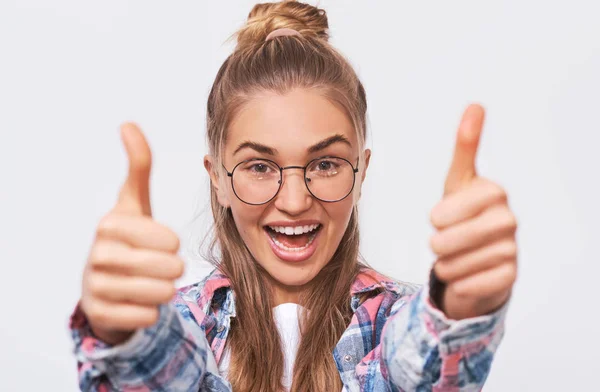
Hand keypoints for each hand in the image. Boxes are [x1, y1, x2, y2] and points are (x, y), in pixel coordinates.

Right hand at [80, 123, 183, 344]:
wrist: (104, 283)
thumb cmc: (129, 238)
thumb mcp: (135, 203)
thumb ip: (138, 166)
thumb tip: (127, 124)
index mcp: (110, 223)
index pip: (170, 241)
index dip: (172, 245)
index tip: (158, 243)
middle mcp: (98, 254)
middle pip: (171, 268)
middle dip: (173, 270)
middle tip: (158, 267)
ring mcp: (95, 286)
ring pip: (163, 294)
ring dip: (164, 291)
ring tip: (149, 283)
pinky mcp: (99, 314)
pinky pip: (148, 317)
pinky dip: (151, 312)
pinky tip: (137, 302)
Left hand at [429, 104, 517, 319]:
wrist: (479, 256)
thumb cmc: (464, 214)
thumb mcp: (459, 181)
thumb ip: (465, 146)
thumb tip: (476, 104)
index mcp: (493, 192)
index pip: (440, 215)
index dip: (436, 219)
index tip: (445, 215)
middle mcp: (508, 220)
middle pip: (442, 241)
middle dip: (436, 244)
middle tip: (448, 239)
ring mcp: (511, 250)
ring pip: (451, 265)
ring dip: (446, 265)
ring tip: (458, 256)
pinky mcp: (508, 278)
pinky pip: (465, 285)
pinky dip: (458, 284)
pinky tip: (468, 274)